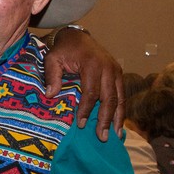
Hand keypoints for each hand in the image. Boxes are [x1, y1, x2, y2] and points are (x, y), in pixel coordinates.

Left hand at [44, 27, 122, 141]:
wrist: (77, 36)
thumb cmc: (63, 50)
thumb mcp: (52, 59)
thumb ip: (52, 76)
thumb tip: (51, 95)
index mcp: (92, 65)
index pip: (91, 92)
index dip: (86, 110)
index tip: (80, 125)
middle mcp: (108, 68)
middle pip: (109, 98)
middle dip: (105, 119)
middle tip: (102, 137)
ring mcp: (116, 71)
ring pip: (120, 98)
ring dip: (118, 118)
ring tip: (116, 136)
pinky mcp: (119, 74)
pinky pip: (122, 94)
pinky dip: (121, 110)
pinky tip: (118, 124)